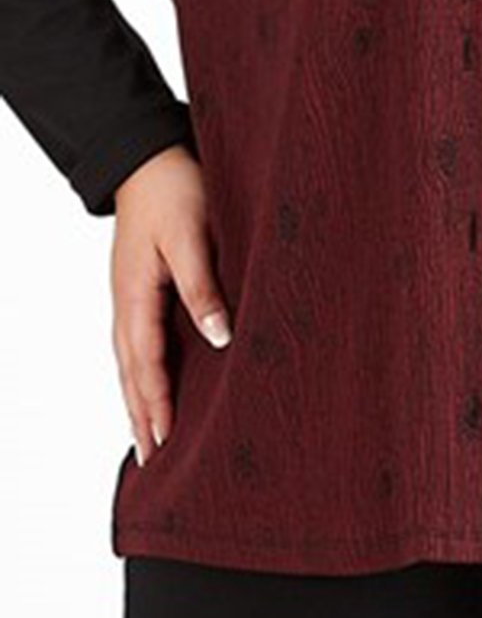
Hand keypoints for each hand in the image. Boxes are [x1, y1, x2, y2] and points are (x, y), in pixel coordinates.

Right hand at [111, 143, 233, 467]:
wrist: (149, 156)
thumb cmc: (174, 189)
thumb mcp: (191, 235)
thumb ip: (202, 287)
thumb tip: (218, 339)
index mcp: (137, 296)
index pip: (148, 363)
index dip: (157, 404)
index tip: (165, 442)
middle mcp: (127, 304)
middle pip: (132, 372)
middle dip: (142, 416)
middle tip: (152, 462)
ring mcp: (129, 297)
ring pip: (131, 361)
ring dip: (139, 400)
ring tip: (147, 439)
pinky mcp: (138, 288)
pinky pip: (136, 342)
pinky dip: (141, 372)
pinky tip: (152, 383)